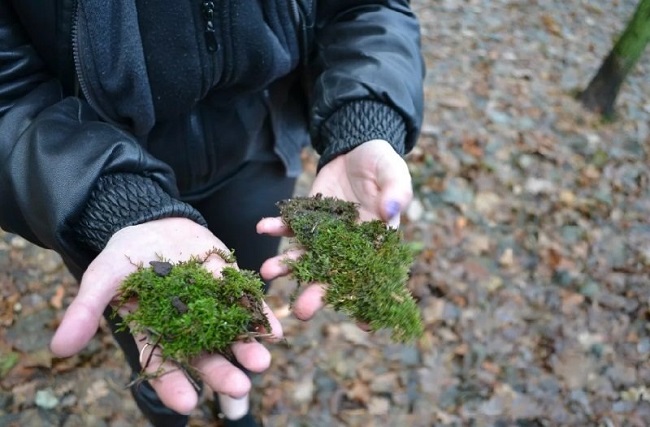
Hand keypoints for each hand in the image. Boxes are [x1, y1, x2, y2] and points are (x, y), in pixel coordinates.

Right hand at [50, 218, 281, 416]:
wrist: (154, 223)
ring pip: (230, 334)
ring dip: (247, 348)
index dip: (173, 384)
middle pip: (204, 355)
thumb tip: (58, 350)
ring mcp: (211, 306)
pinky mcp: (230, 286)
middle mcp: (186, 326)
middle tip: (240, 386)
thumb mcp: (102, 278)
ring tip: (262, 362)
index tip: (188, 404)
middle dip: (221, 372)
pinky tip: (275, 331)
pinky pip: (247, 305)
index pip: (164, 364)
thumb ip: (86, 310)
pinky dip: (260, 318)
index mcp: (155, 332)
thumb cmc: (125, 255)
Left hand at [257, 139, 412, 319]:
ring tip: (268, 271)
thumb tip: (392, 210)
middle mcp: (347, 245)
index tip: (365, 326)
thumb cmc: (383, 165)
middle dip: (317, 294)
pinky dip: (276, 227)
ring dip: (287, 264)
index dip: (370, 302)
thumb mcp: (395, 173)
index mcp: (374, 243)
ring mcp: (324, 233)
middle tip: (301, 311)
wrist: (357, 148)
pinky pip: (290, 226)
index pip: (374, 277)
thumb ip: (397, 191)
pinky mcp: (307, 216)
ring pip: (305, 255)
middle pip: (332, 275)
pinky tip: (262, 227)